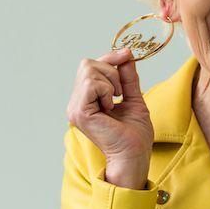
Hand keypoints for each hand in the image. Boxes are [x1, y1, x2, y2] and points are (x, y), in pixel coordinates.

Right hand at [66, 48, 152, 188]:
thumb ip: (127, 77)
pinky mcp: (79, 112)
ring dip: (111, 82)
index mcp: (85, 99)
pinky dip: (106, 90)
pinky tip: (111, 107)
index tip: (127, 54)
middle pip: (87, 64)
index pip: (89, 66)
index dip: (109, 57)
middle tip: (121, 93)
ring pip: (89, 70)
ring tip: (116, 102)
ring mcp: (75, 108)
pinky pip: (91, 84)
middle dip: (111, 71)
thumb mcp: (133, 97)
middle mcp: (76, 103)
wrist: (134, 154)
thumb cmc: (134, 134)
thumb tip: (126, 54)